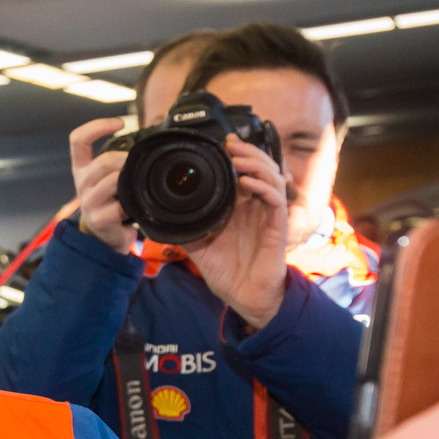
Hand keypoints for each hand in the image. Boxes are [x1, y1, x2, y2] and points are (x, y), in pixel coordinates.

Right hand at [69, 118, 136, 254]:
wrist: (104, 238)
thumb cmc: (111, 202)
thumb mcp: (108, 178)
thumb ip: (118, 160)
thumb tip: (150, 137)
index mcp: (82, 168)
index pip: (78, 140)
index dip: (97, 126)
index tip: (120, 123)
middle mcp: (81, 183)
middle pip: (103, 161)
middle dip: (126, 160)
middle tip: (138, 165)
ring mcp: (89, 202)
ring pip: (112, 181)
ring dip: (129, 181)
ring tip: (136, 187)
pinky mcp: (100, 219)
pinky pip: (119, 205)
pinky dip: (131, 204)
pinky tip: (133, 208)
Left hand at [184, 136, 289, 329]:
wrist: (243, 295)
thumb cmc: (226, 271)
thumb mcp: (198, 245)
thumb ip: (185, 228)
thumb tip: (161, 217)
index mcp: (240, 207)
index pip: (244, 172)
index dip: (238, 155)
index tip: (222, 143)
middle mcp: (256, 207)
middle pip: (261, 168)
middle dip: (247, 152)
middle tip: (231, 144)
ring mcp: (268, 215)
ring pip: (272, 178)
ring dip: (256, 164)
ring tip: (238, 158)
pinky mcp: (277, 227)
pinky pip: (275, 200)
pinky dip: (264, 187)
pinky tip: (247, 182)